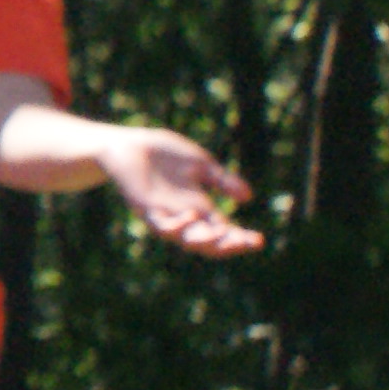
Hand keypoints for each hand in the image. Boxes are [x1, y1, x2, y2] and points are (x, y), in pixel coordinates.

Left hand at [105, 128, 263, 256]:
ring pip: (184, 238)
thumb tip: (249, 197)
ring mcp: (163, 214)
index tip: (259, 240)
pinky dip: (176, 225)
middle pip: (207, 241)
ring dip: (203, 239)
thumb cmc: (164, 155)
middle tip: (243, 242)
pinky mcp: (144, 208)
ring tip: (221, 234)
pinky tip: (191, 216)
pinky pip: (160, 225)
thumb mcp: (201, 165)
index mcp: (200, 208)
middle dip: (226, 244)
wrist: (130, 144)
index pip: (223, 231)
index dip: (240, 238)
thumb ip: (222, 181)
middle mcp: (183, 216)